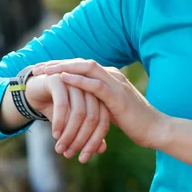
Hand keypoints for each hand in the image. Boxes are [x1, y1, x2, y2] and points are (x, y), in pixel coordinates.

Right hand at [24, 69, 108, 162]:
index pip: (103, 121)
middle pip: (92, 118)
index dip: (94, 142)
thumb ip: (89, 134)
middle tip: (68, 154)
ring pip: (79, 112)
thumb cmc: (57, 108)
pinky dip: (60, 122)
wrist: (34, 90)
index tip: (83, 158)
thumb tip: (101, 149)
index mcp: (98, 96)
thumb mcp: (72, 123)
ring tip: (60, 148)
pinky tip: (55, 134)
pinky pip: (63, 105)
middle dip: (80, 140)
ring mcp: (75, 81)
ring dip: (69, 134)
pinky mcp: (59, 79)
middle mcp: (89, 87)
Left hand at [32, 59, 167, 149]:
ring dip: (64, 67)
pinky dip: (79, 80)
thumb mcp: (111, 108)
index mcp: (110, 77)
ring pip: (87, 67)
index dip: (61, 66)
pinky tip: (63, 78)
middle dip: (57, 63)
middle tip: (36, 68)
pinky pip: (96, 84)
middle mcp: (113, 75)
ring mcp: (116, 83)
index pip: (81, 65)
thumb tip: (81, 104)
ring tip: (45, 71)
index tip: (42, 69)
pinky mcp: (118, 96)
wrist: (155, 129)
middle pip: (81, 62)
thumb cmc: (134, 122)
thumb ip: (98, 102)